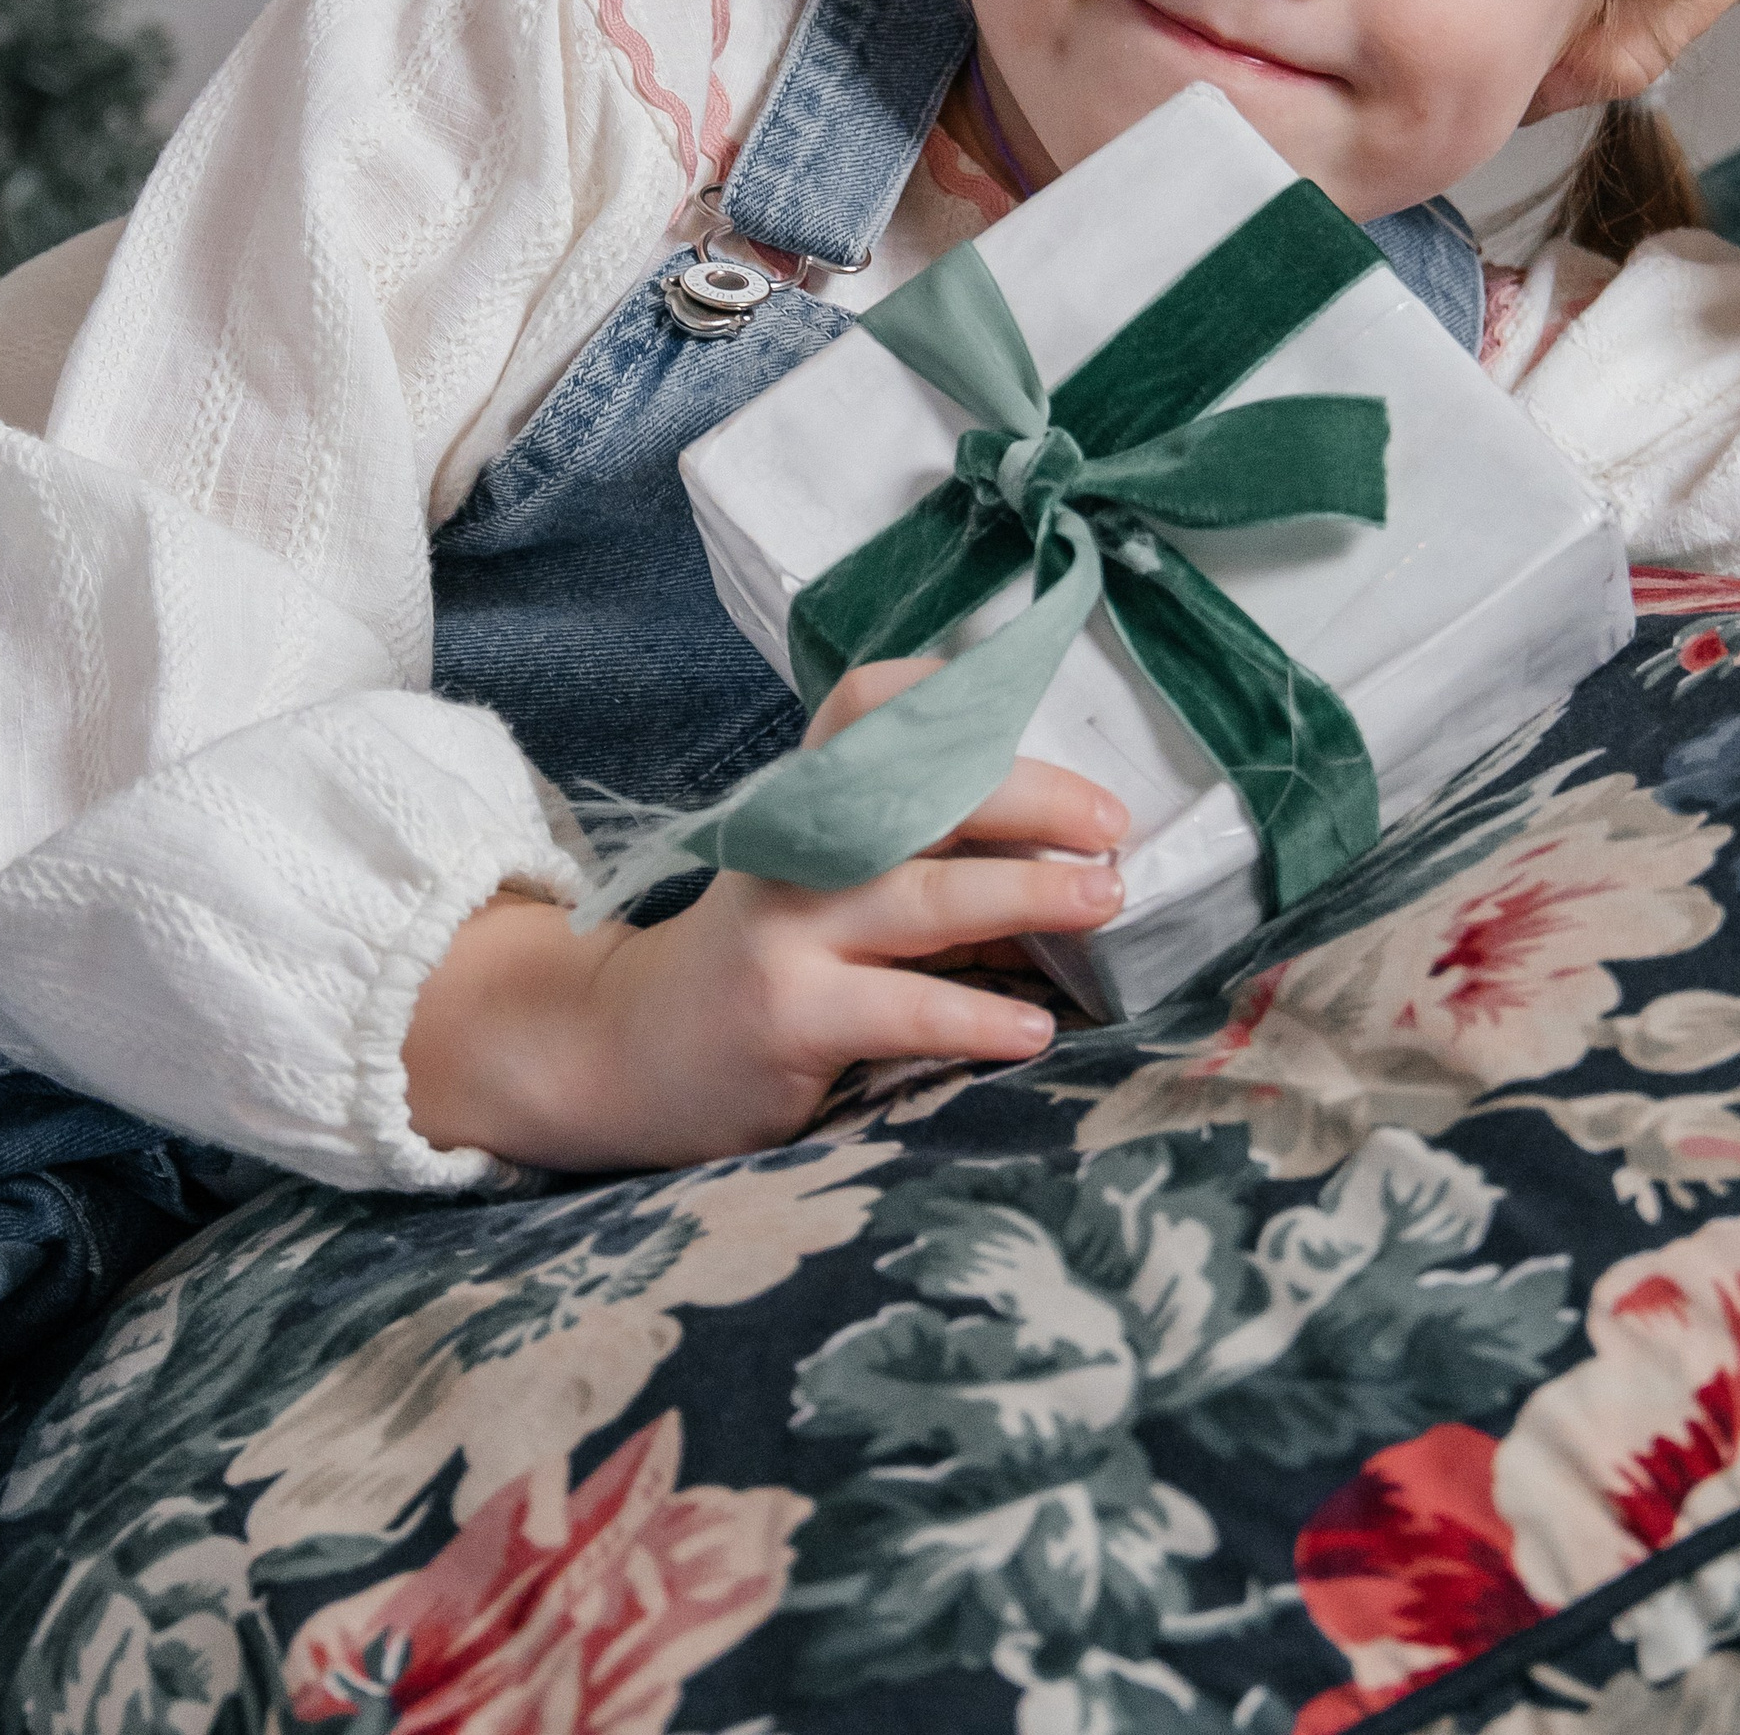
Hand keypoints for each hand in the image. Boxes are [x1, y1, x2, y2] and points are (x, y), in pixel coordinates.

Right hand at [401, 662, 1128, 1172]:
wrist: (625, 1049)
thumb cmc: (761, 958)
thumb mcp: (814, 876)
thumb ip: (908, 845)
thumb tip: (1068, 840)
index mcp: (806, 798)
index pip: (866, 706)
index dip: (943, 690)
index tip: (1027, 702)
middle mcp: (793, 844)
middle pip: (922, 793)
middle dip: (1032, 800)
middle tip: (1114, 826)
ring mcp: (786, 928)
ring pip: (926, 896)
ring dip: (1030, 893)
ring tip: (1107, 899)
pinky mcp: (786, 1014)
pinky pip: (901, 1009)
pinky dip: (976, 1014)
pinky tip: (1034, 1027)